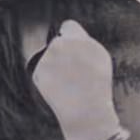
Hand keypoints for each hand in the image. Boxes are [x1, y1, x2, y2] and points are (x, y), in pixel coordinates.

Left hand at [31, 20, 121, 139]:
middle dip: (62, 54)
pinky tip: (59, 90)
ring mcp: (49, 58)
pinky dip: (47, 79)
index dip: (70, 36)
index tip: (71, 45)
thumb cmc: (97, 87)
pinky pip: (42, 71)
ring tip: (68, 84)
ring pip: (49, 58)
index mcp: (80, 40)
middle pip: (58, 43)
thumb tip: (69, 34)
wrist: (86, 113)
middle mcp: (63, 45)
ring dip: (54, 67)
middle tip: (71, 72)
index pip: (68, 26)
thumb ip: (85, 43)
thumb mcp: (100, 59)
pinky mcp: (39, 71)